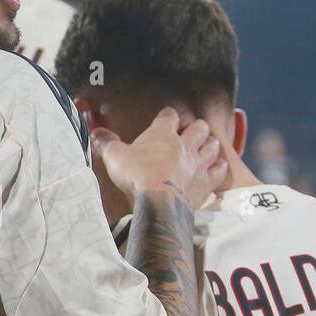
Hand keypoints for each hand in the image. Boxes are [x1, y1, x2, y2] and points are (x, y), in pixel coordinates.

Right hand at [89, 107, 227, 209]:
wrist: (158, 200)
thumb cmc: (136, 174)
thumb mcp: (114, 157)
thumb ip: (106, 143)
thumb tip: (95, 132)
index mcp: (162, 134)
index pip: (168, 116)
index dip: (167, 115)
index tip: (166, 117)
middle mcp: (184, 144)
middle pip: (198, 128)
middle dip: (197, 128)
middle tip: (192, 131)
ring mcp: (197, 163)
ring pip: (212, 146)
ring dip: (210, 145)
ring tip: (208, 145)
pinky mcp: (206, 182)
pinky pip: (219, 171)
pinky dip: (220, 167)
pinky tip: (219, 166)